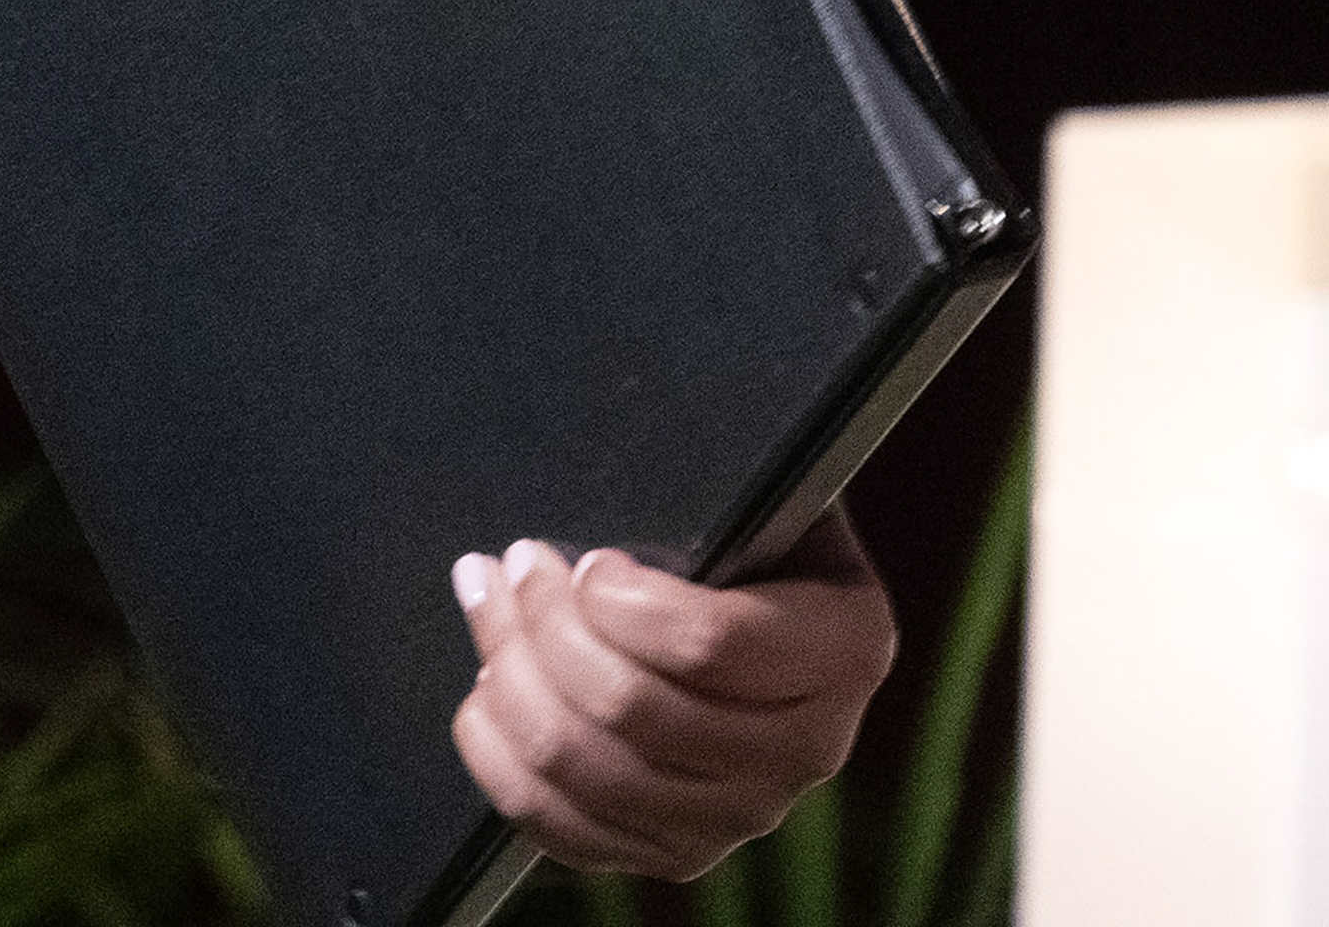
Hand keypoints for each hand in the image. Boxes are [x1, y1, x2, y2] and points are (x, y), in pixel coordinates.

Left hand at [447, 509, 891, 878]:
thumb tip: (626, 474)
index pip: (710, 643)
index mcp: (844, 649)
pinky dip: (501, 753)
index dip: (620, 600)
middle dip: (543, 622)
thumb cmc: (740, 527)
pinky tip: (484, 691)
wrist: (757, 604)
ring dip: (510, 674)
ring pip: (584, 766)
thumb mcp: (755, 490)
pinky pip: (560, 826)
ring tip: (489, 605)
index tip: (587, 560)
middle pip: (630, 707)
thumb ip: (713, 492)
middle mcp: (810, 749)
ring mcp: (742, 814)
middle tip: (515, 563)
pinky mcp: (676, 853)